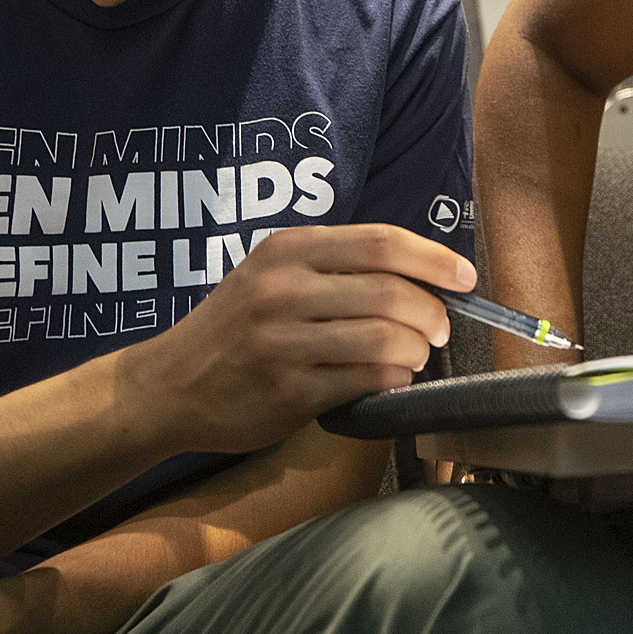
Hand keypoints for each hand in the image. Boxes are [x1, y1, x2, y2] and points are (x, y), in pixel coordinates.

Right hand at [139, 223, 470, 455]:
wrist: (168, 385)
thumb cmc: (233, 327)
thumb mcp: (272, 273)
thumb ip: (334, 266)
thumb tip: (420, 273)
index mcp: (288, 250)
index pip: (382, 242)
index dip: (434, 259)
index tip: (465, 276)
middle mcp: (284, 289)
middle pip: (391, 292)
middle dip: (433, 312)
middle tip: (441, 328)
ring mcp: (284, 342)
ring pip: (385, 338)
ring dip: (417, 350)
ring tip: (416, 355)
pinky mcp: (287, 391)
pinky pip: (364, 380)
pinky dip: (392, 379)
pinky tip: (392, 378)